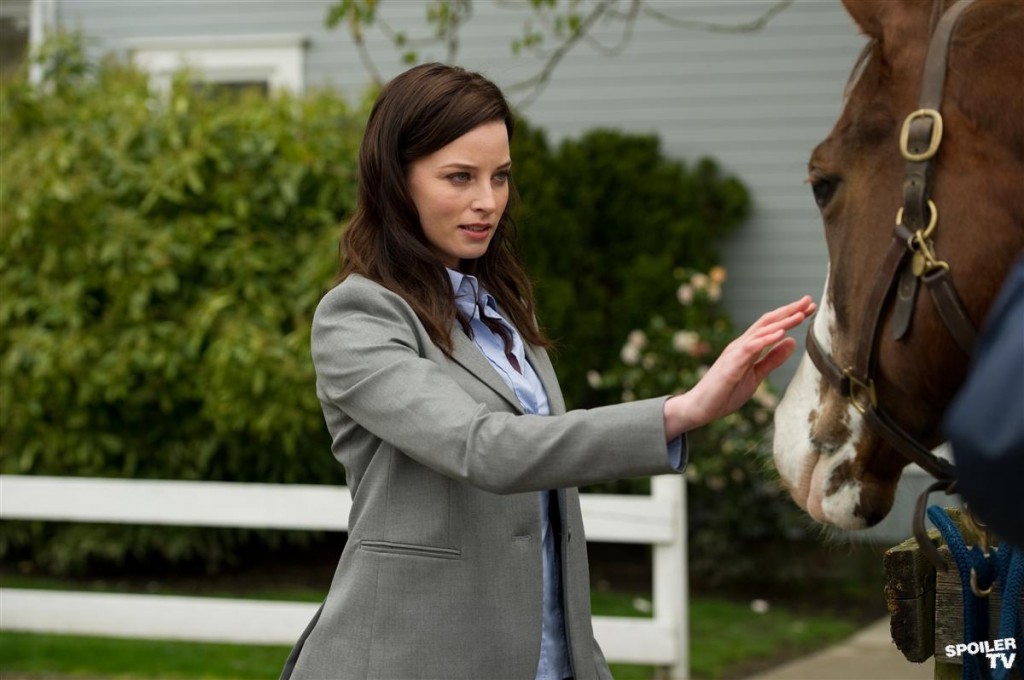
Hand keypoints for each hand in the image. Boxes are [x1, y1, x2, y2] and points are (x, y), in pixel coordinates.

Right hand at [662, 295, 815, 438]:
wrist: (700, 407)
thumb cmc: (725, 393)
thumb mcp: (756, 376)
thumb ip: (772, 359)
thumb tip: (792, 341)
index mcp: (747, 347)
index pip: (771, 326)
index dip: (790, 316)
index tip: (809, 308)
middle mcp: (740, 345)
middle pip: (767, 322)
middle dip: (789, 311)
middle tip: (809, 301)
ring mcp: (734, 353)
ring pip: (761, 332)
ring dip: (781, 322)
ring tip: (800, 314)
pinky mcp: (731, 364)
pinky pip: (750, 348)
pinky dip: (766, 339)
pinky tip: (781, 333)